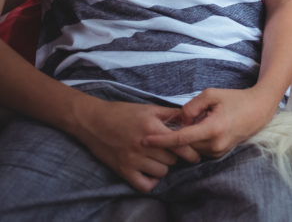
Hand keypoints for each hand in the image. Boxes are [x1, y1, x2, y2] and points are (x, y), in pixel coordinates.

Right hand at [75, 98, 200, 192]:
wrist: (93, 121)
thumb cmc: (123, 113)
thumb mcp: (149, 109)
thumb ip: (171, 114)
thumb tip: (190, 119)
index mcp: (152, 129)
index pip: (180, 144)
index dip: (191, 150)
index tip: (196, 154)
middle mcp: (143, 146)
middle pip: (173, 159)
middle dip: (175, 156)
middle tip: (171, 152)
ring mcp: (132, 160)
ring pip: (161, 172)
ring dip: (163, 167)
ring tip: (158, 159)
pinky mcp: (122, 170)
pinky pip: (144, 185)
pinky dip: (150, 181)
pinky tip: (149, 172)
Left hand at [142, 87, 276, 159]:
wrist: (259, 109)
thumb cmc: (236, 98)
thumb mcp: (212, 94)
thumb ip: (191, 106)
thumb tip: (180, 120)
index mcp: (212, 129)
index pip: (180, 139)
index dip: (161, 140)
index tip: (144, 140)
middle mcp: (215, 144)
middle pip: (184, 145)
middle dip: (175, 135)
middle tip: (173, 122)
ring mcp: (218, 151)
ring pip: (191, 148)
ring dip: (187, 138)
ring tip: (197, 121)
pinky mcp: (220, 153)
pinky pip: (200, 149)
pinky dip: (195, 140)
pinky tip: (202, 127)